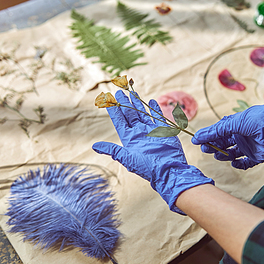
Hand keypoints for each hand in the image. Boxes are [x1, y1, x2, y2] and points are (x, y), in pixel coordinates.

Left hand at [93, 90, 213, 214]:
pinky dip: (154, 109)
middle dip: (125, 103)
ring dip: (137, 104)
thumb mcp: (127, 158)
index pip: (119, 121)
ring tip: (133, 93)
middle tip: (119, 92)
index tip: (108, 99)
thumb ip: (112, 150)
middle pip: (130, 115)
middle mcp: (139, 133)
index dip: (114, 110)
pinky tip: (150, 101)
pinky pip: (158, 117)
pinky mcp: (164, 131)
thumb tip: (94, 146)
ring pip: (143, 114)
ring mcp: (151, 131)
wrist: (169, 170)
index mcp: (129, 139)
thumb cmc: (147, 167)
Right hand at [192, 89, 263, 168]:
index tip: (198, 142)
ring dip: (224, 155)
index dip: (209, 137)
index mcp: (236, 125)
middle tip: (207, 149)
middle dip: (214, 147)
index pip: (219, 133)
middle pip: (223, 144)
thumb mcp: (233, 123)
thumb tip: (197, 137)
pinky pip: (245, 163)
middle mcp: (242, 136)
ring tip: (220, 155)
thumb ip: (215, 131)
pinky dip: (238, 164)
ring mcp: (249, 147)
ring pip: (232, 154)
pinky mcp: (257, 156)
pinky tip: (234, 162)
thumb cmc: (258, 119)